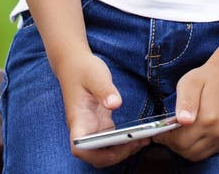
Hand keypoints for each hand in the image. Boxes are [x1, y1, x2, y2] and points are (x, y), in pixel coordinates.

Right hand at [56, 51, 150, 168]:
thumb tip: (116, 104)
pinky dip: (124, 142)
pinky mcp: (100, 124)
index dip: (94, 154)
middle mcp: (84, 128)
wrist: (74, 63)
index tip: (114, 146)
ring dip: (123, 151)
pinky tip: (140, 136)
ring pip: (105, 151)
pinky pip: (112, 140)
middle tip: (138, 143)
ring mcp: (93, 127)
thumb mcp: (95, 75)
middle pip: (96, 155)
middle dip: (117, 155)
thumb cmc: (82, 69)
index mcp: (78, 118)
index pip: (80, 147)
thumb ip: (104, 89)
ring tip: (144, 140)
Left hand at [154, 58, 218, 161]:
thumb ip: (185, 101)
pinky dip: (196, 148)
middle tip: (166, 133)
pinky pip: (207, 152)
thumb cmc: (208, 77)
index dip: (166, 138)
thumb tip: (182, 121)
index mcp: (208, 118)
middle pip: (188, 151)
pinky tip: (191, 134)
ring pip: (197, 155)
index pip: (180, 141)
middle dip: (173, 145)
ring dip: (184, 148)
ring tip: (178, 133)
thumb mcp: (191, 82)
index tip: (157, 132)